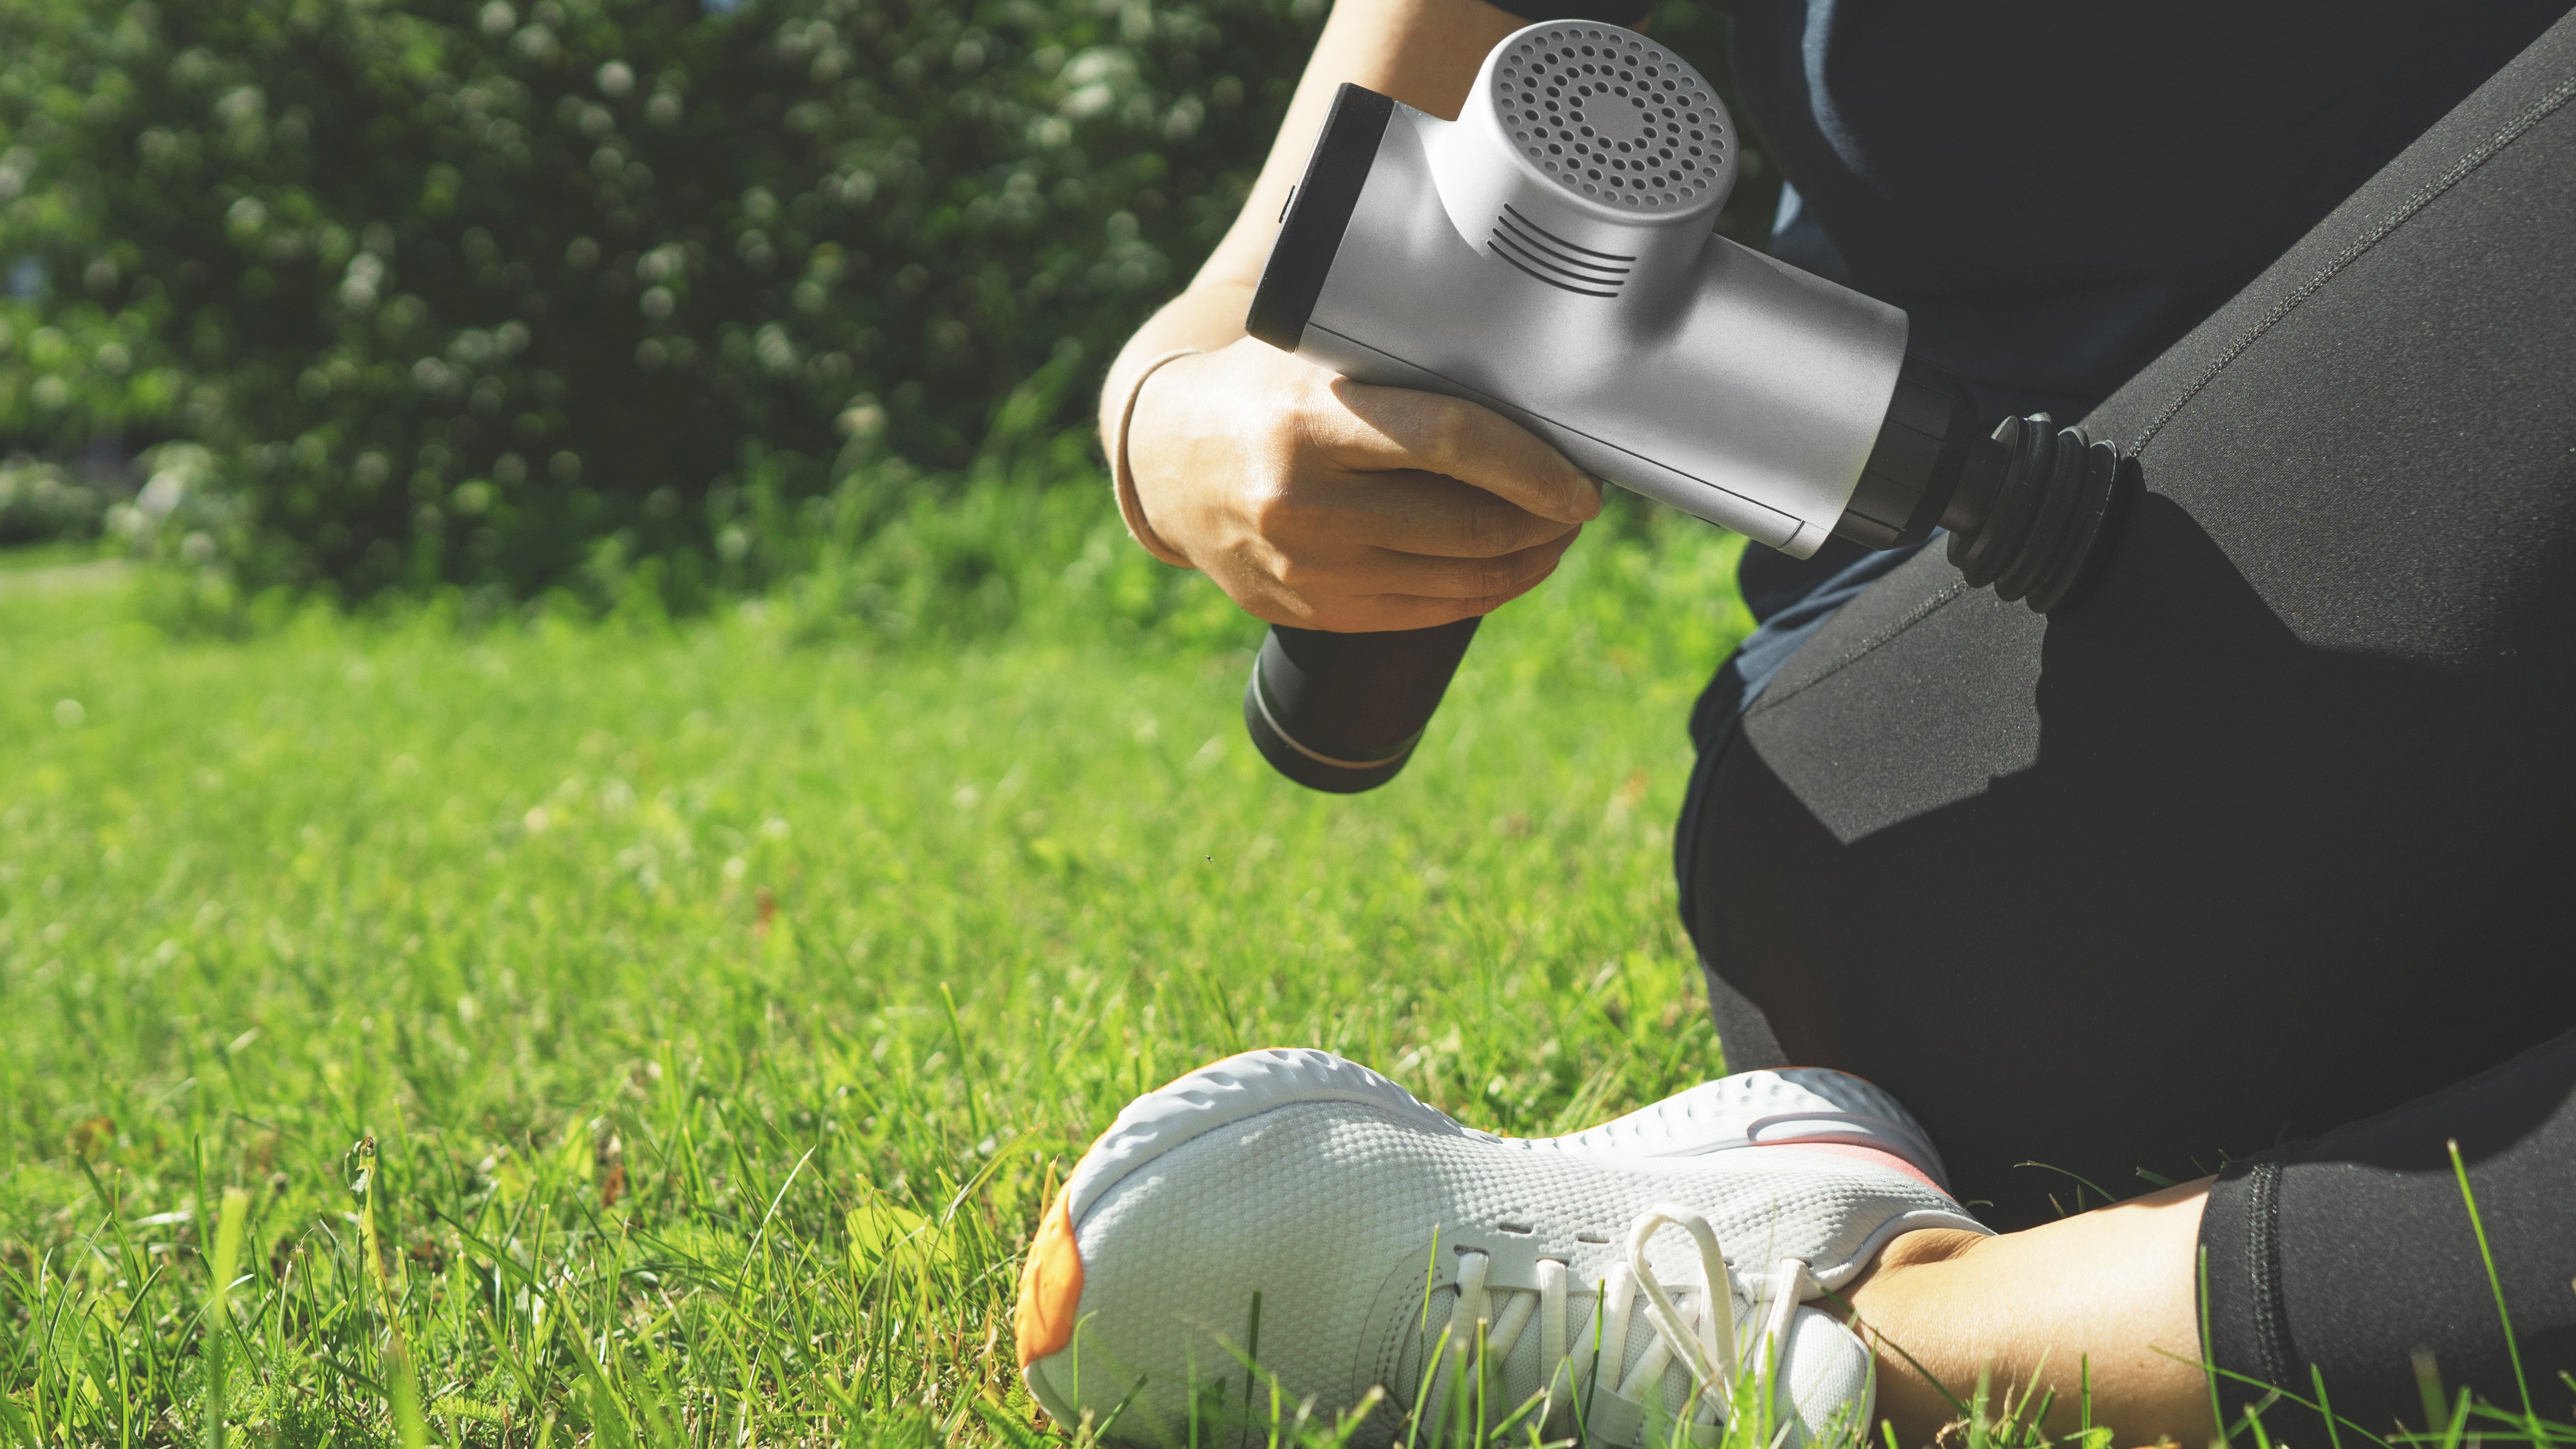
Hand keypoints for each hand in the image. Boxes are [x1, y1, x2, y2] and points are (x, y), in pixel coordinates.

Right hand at [1125, 337, 1602, 631]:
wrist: (1169, 461)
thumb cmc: (1262, 388)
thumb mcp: (1314, 351)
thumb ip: (1399, 359)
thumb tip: (1525, 369)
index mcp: (1307, 422)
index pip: (1449, 443)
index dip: (1531, 468)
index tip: (1581, 482)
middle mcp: (1302, 502)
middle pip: (1463, 524)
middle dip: (1542, 521)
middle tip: (1580, 503)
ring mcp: (1305, 569)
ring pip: (1454, 580)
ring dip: (1525, 562)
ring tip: (1556, 535)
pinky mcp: (1312, 610)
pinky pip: (1424, 612)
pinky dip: (1482, 592)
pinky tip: (1510, 569)